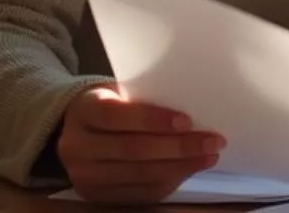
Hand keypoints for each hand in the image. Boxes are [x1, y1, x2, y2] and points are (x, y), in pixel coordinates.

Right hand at [56, 86, 224, 204]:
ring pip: (141, 175)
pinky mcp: (99, 197)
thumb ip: (147, 97)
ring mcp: (85, 177)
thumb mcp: (119, 91)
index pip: (116, 116)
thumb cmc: (111, 104)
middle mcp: (77, 147)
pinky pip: (143, 192)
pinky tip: (191, 168)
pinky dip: (172, 180)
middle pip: (133, 150)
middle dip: (178, 147)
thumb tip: (196, 107)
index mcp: (83, 111)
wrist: (79, 130)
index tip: (186, 120)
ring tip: (209, 155)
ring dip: (182, 166)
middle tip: (212, 140)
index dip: (152, 119)